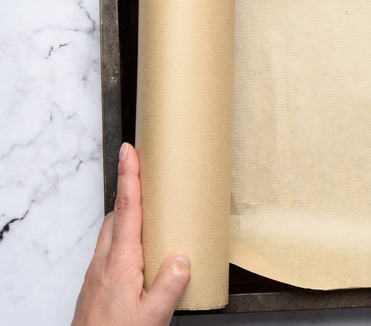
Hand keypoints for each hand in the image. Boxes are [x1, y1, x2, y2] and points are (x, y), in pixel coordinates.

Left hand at [72, 143, 189, 325]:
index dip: (128, 177)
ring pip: (112, 232)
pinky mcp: (97, 283)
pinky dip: (125, 236)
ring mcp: (98, 272)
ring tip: (151, 210)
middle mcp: (105, 262)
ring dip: (128, 214)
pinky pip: (111, 248)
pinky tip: (141, 251)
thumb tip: (182, 257)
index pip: (126, 209)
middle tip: (146, 172)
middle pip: (116, 215)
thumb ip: (170, 285)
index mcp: (120, 263)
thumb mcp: (154, 316)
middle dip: (129, 190)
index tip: (129, 152)